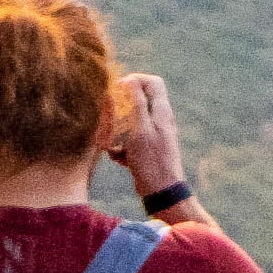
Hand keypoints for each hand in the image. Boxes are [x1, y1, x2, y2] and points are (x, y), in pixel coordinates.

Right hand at [110, 71, 186, 202]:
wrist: (162, 192)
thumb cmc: (151, 160)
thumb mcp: (140, 129)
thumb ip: (137, 104)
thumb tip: (131, 80)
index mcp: (162, 112)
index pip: (153, 82)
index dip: (135, 80)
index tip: (118, 89)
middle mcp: (160, 121)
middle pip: (139, 103)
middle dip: (120, 111)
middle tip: (110, 121)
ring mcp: (155, 135)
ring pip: (131, 124)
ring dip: (118, 132)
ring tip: (113, 145)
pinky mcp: (148, 150)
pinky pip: (131, 142)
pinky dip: (123, 148)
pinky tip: (120, 158)